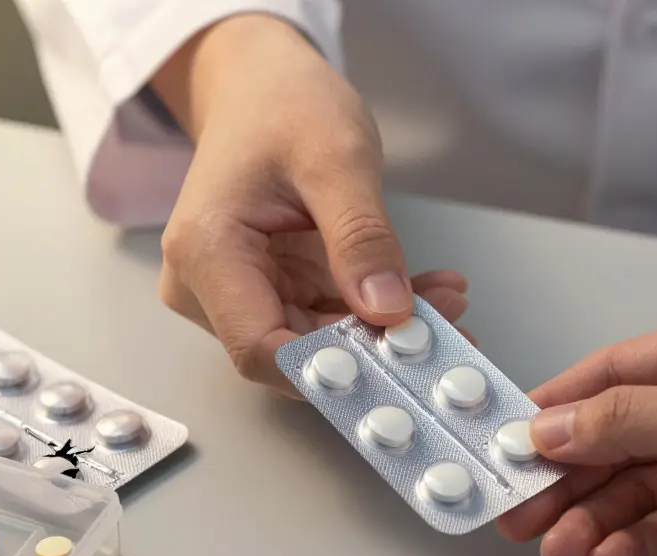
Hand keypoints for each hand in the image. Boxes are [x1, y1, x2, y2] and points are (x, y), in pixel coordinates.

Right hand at [153, 15, 468, 393]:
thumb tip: (388, 311)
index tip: (404, 359)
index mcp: (206, 253)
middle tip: (450, 324)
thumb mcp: (335, 159)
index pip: (260, 348)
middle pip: (294, 351)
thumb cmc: (281, 105)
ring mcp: (237, 292)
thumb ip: (361, 237)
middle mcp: (207, 286)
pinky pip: (327, 318)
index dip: (332, 369)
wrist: (259, 84)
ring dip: (385, 331)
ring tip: (448, 301)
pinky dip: (377, 310)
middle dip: (375, 348)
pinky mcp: (269, 289)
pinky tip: (428, 292)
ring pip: (318, 340)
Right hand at [496, 307, 656, 555]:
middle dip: (567, 476)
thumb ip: (627, 421)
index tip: (506, 438)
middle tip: (518, 509)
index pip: (616, 374)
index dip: (558, 406)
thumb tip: (550, 423)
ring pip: (640, 491)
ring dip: (595, 519)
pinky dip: (638, 544)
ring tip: (559, 548)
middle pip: (620, 439)